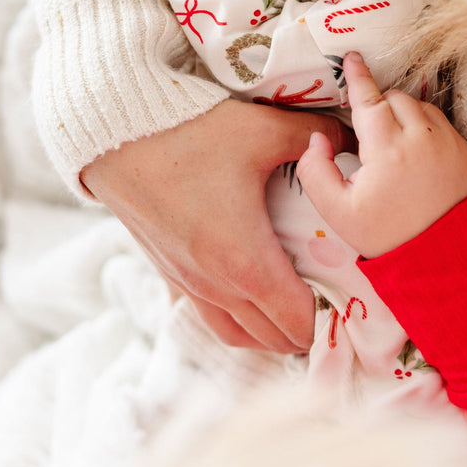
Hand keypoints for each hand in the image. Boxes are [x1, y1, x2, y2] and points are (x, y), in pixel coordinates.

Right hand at [80, 98, 351, 352]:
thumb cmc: (190, 133)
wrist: (115, 135)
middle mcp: (217, 286)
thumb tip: (346, 136)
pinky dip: (237, 320)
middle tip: (333, 297)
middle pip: (274, 338)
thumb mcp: (261, 128)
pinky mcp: (167, 273)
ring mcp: (188, 284)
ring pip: (239, 336)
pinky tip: (247, 291)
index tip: (352, 297)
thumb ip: (313, 135)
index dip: (332, 318)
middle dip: (307, 328)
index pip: (300, 321)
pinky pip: (210, 317)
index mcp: (246, 261)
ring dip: (270, 332)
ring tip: (293, 307)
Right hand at [297, 52, 466, 257]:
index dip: (358, 76)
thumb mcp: (337, 211)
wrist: (445, 260)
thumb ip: (314, 170)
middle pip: (395, 98)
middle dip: (380, 104)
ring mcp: (449, 144)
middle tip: (370, 130)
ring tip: (393, 143)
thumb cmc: (387, 236)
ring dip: (404, 113)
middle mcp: (422, 139)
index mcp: (387, 150)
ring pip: (421, 106)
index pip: (369, 99)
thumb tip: (317, 139)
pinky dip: (426, 127)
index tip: (352, 57)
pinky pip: (442, 123)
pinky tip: (416, 152)